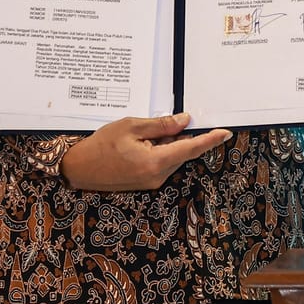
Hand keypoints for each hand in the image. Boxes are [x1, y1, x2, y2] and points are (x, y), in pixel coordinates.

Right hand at [60, 113, 231, 191]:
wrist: (77, 168)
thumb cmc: (100, 145)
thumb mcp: (131, 127)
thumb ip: (161, 125)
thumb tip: (185, 121)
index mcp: (155, 162)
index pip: (191, 149)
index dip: (210, 140)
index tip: (226, 132)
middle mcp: (157, 176)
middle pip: (182, 152)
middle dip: (181, 136)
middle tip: (170, 121)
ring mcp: (151, 181)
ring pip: (172, 157)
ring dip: (168, 143)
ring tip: (145, 134)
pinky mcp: (145, 182)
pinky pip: (161, 163)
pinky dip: (160, 150)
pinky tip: (143, 142)